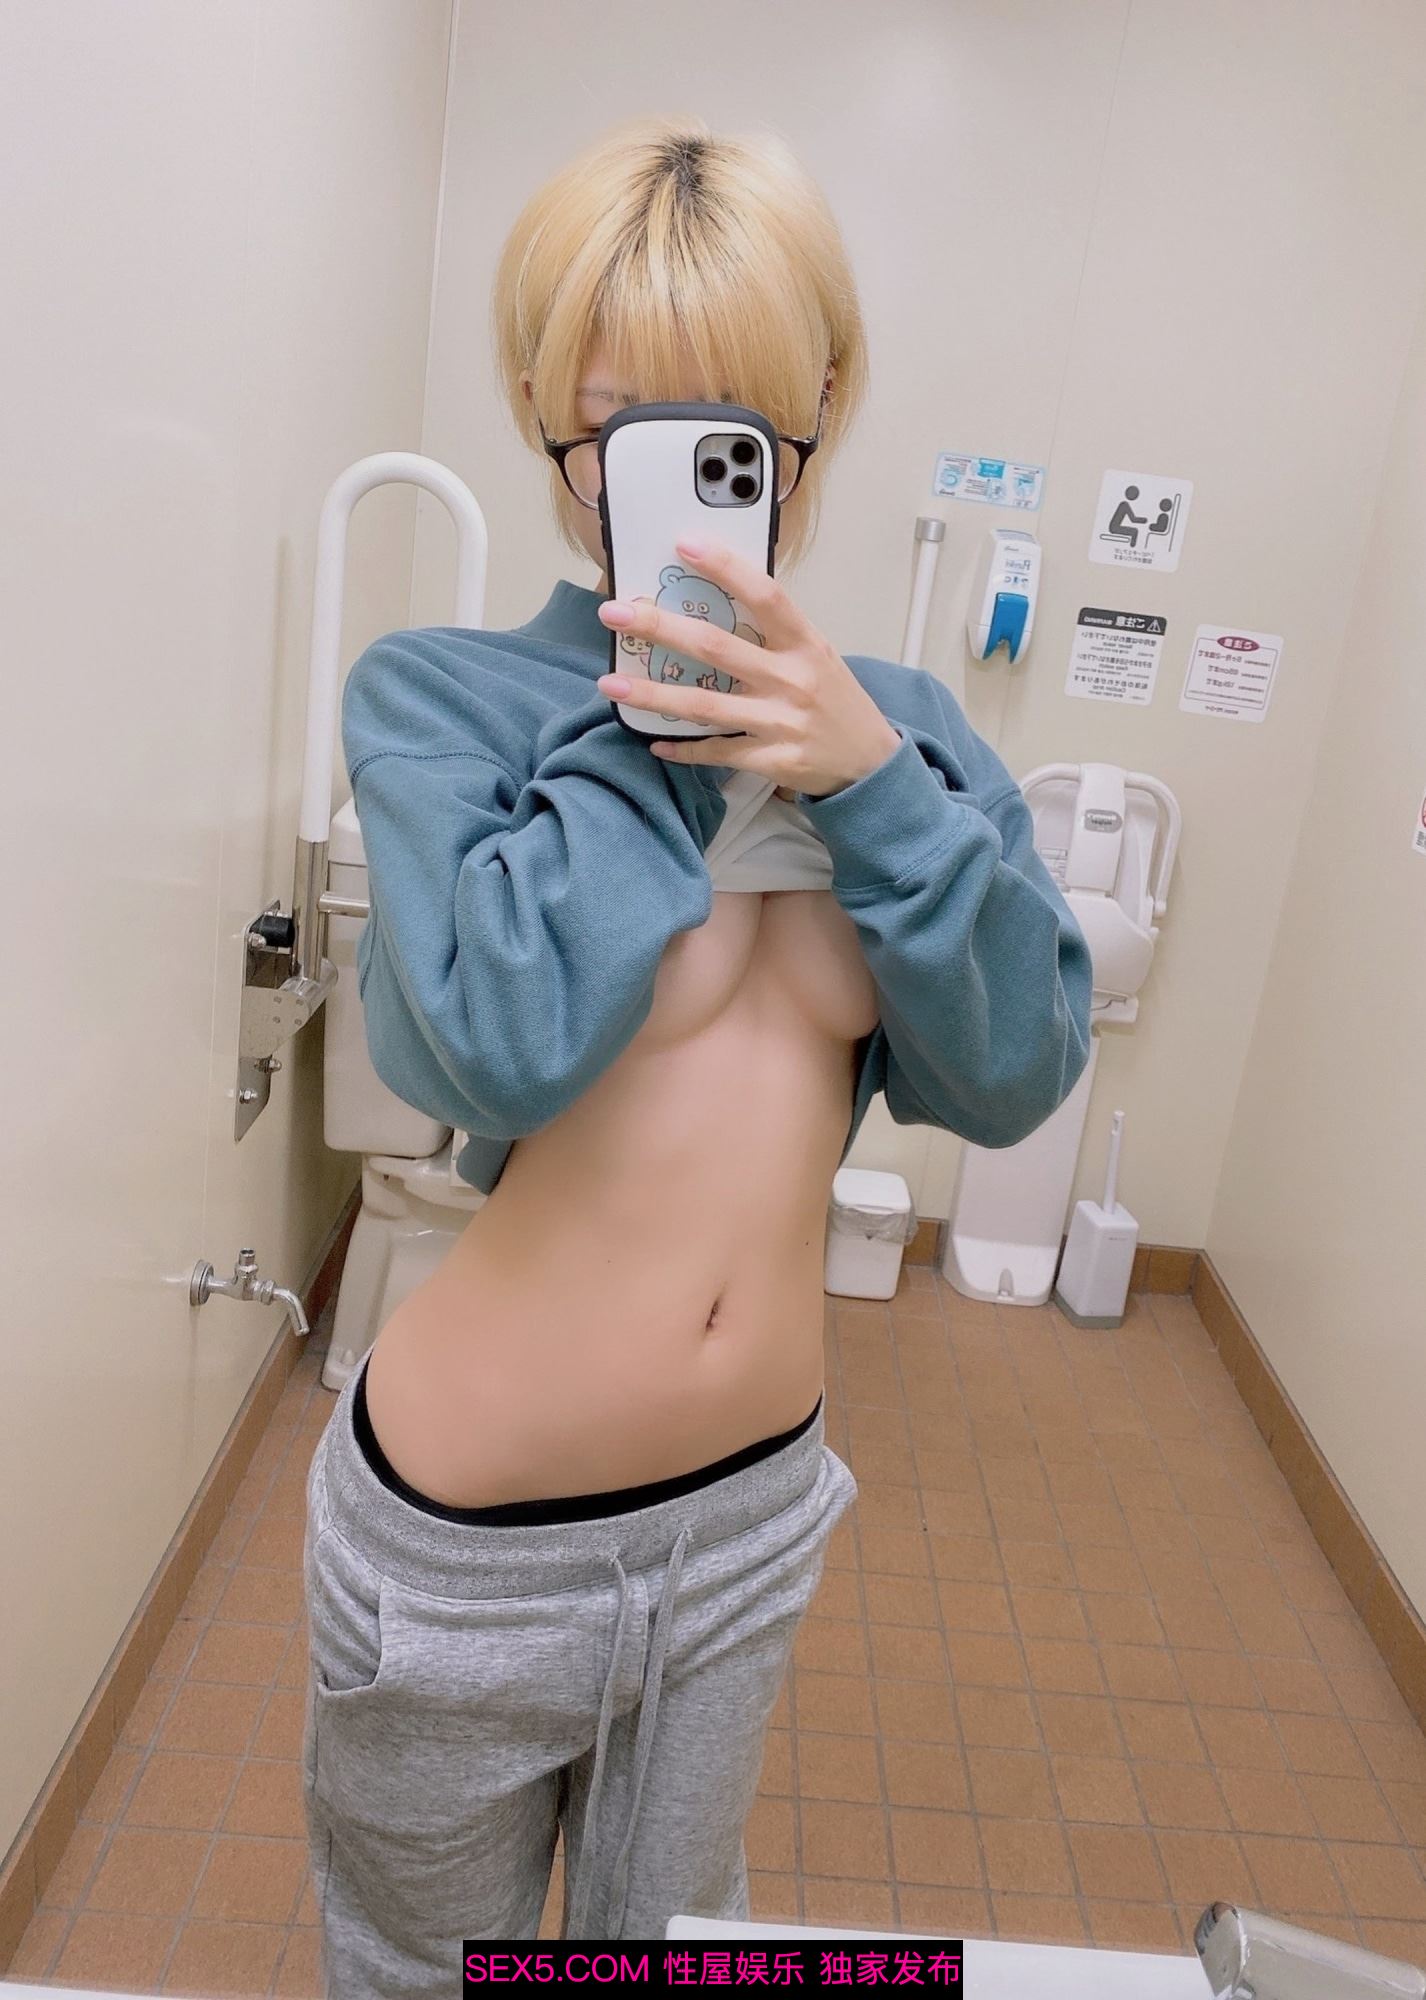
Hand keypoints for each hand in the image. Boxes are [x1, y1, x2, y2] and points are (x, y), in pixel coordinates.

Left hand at [596, 535, 901, 798]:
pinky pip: (716, 752)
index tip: (685, 545)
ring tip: (610, 683)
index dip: (726, 568)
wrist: (870, 762)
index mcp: (806, 644)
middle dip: (659, 627)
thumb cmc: (835, 700)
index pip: (765, 595)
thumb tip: (715, 598)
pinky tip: (654, 741)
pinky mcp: (772, 760)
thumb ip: (774, 632)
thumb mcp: (816, 655)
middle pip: (716, 648)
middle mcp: (792, 680)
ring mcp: (781, 723)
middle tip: (614, 613)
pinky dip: (683, 749)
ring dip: (653, 693)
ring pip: (705, 705)